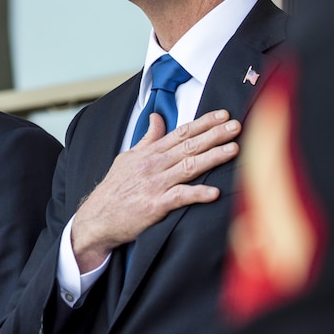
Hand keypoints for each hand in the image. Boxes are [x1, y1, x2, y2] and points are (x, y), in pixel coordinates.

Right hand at [70, 109, 239, 272]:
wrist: (97, 217)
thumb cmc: (114, 189)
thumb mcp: (127, 158)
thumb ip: (147, 139)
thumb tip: (157, 118)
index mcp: (149, 152)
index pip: (181, 132)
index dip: (203, 123)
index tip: (223, 115)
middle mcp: (153, 165)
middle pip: (189, 145)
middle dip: (214, 135)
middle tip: (236, 126)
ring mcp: (154, 184)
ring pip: (188, 166)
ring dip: (212, 157)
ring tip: (233, 149)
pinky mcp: (154, 206)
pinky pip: (179, 197)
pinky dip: (197, 194)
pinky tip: (214, 193)